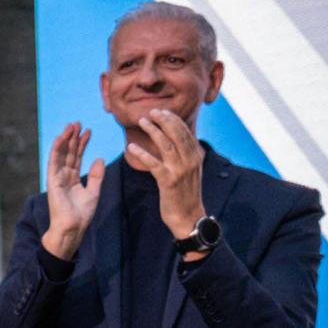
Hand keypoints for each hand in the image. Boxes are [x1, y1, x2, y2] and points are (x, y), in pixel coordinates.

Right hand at [41, 122, 101, 260]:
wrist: (73, 226)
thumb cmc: (82, 214)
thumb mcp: (94, 191)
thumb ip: (96, 175)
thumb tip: (99, 159)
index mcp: (73, 179)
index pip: (77, 157)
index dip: (82, 144)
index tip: (88, 131)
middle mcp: (64, 176)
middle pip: (69, 152)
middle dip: (73, 138)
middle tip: (78, 122)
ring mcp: (57, 177)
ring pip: (61, 153)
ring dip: (65, 139)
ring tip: (71, 125)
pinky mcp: (52, 180)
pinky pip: (54, 161)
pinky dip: (57, 148)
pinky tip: (62, 137)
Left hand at [126, 108, 207, 248]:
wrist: (188, 216)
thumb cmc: (185, 193)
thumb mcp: (189, 169)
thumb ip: (183, 153)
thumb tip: (174, 138)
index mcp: (196, 155)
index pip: (184, 131)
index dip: (172, 119)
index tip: (160, 111)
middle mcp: (190, 159)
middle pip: (176, 133)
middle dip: (163, 120)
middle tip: (151, 111)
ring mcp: (180, 170)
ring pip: (165, 144)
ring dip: (153, 130)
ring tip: (142, 121)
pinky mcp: (168, 180)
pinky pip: (153, 163)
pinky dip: (142, 153)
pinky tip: (131, 147)